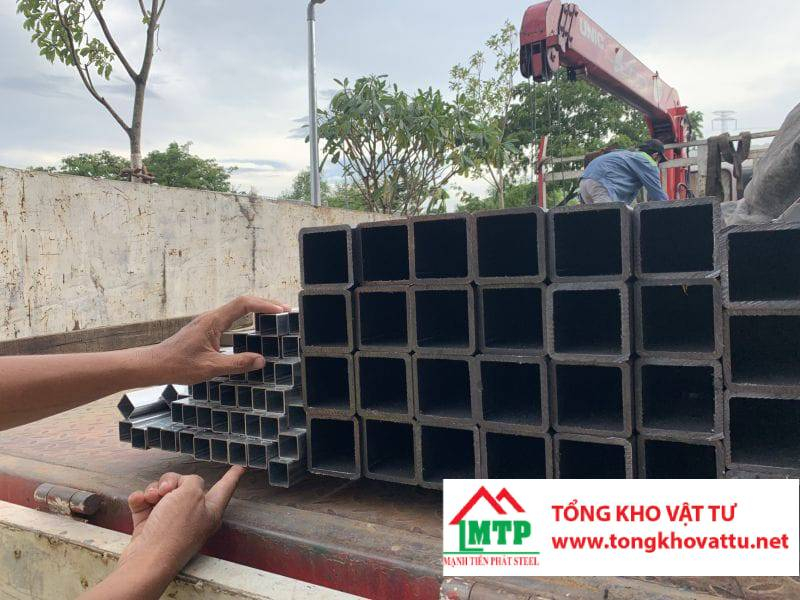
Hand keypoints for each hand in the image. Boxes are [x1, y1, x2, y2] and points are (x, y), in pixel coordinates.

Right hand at [119, 467, 244, 577]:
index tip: (240, 467)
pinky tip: (140, 502)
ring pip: (162, 491)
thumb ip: (192, 481)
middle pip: (185, 485)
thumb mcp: (191, 494)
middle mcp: (193, 516)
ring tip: (152, 499)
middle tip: (167, 490)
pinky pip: (145, 501)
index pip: (225, 488)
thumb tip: (181, 485)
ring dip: (154, 490)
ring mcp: (170, 521)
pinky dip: (141, 500)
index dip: (232, 476)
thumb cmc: (173, 530)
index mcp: (211, 511)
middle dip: (172, 481)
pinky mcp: (150, 525)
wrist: (146, 560)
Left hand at [147, 295, 290, 383]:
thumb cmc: (178, 365)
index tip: (281, 311)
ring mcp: (209, 323)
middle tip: (286, 313)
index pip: (244, 304)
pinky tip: (253, 332)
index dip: (265, 305)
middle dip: (266, 305)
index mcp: (214, 321)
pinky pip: (232, 320)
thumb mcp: (210, 367)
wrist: (154, 365)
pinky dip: (247, 321)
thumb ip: (237, 363)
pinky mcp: (207, 331)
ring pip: (237, 311)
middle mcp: (212, 317)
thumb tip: (261, 360)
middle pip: (243, 303)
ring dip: (257, 312)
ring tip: (275, 319)